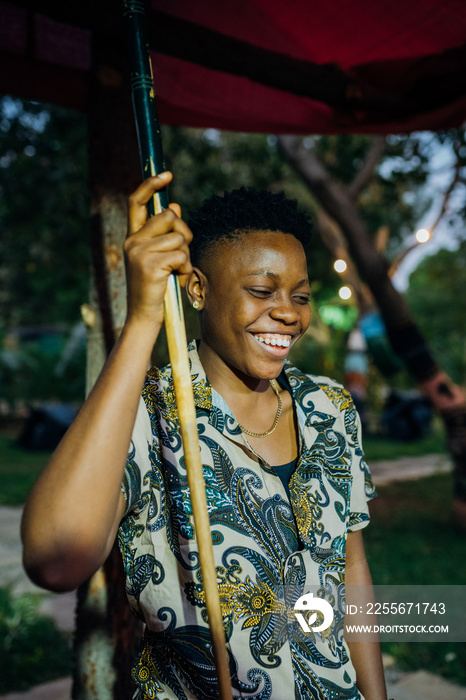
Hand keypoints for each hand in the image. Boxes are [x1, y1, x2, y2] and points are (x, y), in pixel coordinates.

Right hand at [124, 172, 192, 327]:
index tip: (167, 174)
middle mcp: (132, 241)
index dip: (150, 184)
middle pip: (168, 216)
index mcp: (132, 237)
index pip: (136, 201)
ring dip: (186, 255)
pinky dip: (185, 267)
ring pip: (179, 236)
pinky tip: (176, 279)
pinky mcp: (151, 264)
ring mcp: (139, 252)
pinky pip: (182, 254)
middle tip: (181, 255)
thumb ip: (164, 233)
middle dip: (183, 232)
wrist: (143, 315)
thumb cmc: (154, 288)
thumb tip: (174, 205)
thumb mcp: (158, 257)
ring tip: (176, 271)